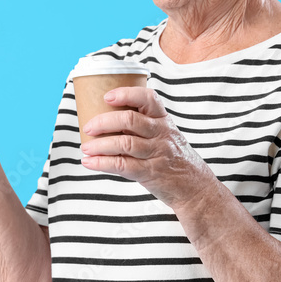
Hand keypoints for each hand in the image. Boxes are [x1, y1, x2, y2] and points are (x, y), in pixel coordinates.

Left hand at [80, 86, 216, 209]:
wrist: (195, 187)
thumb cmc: (173, 156)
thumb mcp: (165, 134)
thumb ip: (142, 125)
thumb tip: (102, 118)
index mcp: (163, 119)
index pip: (148, 98)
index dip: (126, 94)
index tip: (107, 96)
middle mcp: (162, 134)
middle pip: (130, 120)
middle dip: (104, 121)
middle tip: (88, 127)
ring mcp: (157, 153)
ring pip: (124, 143)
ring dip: (100, 145)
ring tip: (85, 147)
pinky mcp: (151, 173)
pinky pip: (123, 165)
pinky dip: (102, 163)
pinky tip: (90, 162)